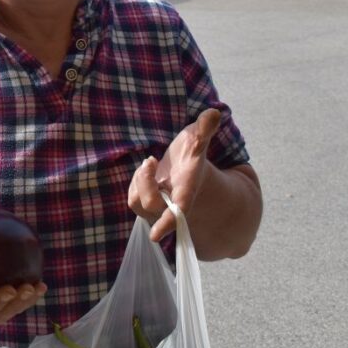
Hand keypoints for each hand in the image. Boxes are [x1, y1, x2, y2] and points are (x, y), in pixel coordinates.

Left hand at [128, 108, 220, 243]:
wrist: (188, 173)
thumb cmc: (191, 157)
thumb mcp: (197, 141)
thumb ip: (204, 129)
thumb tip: (214, 112)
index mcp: (187, 192)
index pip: (178, 211)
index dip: (168, 222)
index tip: (155, 235)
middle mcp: (172, 203)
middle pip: (149, 203)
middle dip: (144, 182)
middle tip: (150, 160)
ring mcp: (158, 207)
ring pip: (137, 201)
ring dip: (139, 181)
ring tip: (150, 165)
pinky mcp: (146, 205)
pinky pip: (133, 198)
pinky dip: (135, 183)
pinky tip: (146, 173)